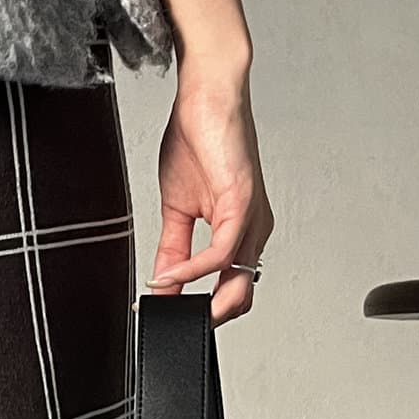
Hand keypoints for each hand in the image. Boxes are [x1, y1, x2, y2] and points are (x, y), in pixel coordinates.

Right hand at [146, 66, 272, 324]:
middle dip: (206, 318)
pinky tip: (172, 273)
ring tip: (168, 301)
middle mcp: (254, 229)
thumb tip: (163, 283)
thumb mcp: (177, 207)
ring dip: (202, 301)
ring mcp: (252, 219)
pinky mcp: (242, 204)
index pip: (231, 289)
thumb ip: (173, 250)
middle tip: (172, 321)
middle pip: (241, 297)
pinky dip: (193, 270)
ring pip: (239, 283)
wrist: (205, 96)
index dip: (202, 310)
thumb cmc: (198, 139)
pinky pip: (221, 254)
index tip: (168, 314)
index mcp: (242, 231)